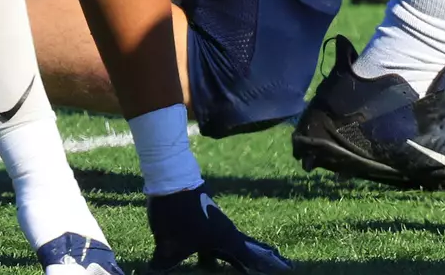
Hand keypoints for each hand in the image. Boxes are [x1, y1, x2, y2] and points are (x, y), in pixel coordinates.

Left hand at [146, 187, 291, 272]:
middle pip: (248, 250)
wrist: (171, 180)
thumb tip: (156, 273)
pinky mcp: (206, 221)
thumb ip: (165, 264)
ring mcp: (216, 225)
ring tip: (248, 267)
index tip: (287, 269)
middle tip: (284, 266)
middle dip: (263, 260)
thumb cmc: (176, 213)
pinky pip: (220, 241)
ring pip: (234, 246)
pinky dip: (226, 252)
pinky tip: (215, 259)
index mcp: (224, 238)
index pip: (250, 257)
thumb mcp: (167, 246)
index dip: (267, 265)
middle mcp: (225, 232)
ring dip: (243, 257)